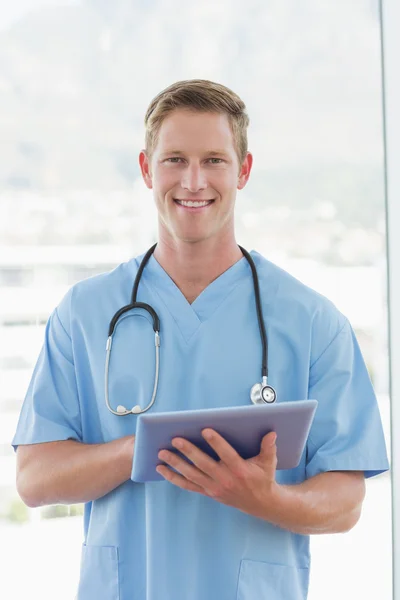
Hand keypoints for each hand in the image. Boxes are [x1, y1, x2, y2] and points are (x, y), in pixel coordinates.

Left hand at [156, 429, 277, 518]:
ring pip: (191, 475)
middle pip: (203, 464)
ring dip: (176, 464)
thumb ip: (269, 448)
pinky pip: (188, 485)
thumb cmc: (263, 478)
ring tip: (162, 453)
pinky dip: (174, 478)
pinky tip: (162, 469)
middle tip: (175, 439)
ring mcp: (214, 488)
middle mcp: (225, 479)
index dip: (216, 442)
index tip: (205, 430)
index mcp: (240, 470)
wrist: (261, 504)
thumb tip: (271, 433)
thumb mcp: (269, 463)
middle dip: (188, 451)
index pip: (226, 454)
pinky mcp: (208, 492)